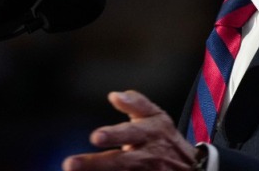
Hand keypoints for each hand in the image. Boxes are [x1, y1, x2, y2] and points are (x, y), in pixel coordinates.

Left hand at [62, 89, 198, 170]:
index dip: (114, 135)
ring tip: (73, 170)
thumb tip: (113, 95)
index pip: (131, 133)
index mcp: (150, 133)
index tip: (95, 137)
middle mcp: (146, 157)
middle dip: (94, 164)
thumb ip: (136, 103)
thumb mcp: (157, 116)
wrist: (189, 169)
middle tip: (70, 164)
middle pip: (119, 162)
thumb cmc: (164, 138)